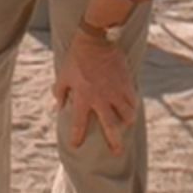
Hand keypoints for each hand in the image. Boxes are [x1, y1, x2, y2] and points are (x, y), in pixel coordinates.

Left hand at [53, 33, 136, 155]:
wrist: (96, 40)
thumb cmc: (76, 58)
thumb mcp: (63, 74)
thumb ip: (60, 92)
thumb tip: (58, 106)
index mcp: (83, 97)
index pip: (79, 123)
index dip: (77, 137)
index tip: (76, 145)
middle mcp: (101, 98)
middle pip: (110, 127)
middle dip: (114, 142)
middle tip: (116, 152)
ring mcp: (116, 92)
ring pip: (127, 116)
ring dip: (126, 123)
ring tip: (125, 126)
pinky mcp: (127, 84)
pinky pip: (133, 102)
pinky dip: (132, 108)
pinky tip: (130, 109)